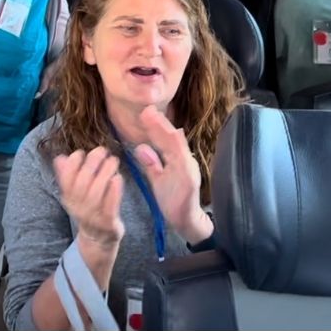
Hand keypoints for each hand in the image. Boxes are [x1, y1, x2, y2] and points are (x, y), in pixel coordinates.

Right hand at [53, 147, 124, 249]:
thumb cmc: (88, 209)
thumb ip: (67, 176)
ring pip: (96, 193)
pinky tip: (118, 177)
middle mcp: (78, 207)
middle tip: (102, 151)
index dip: (72, 164)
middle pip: (82, 183)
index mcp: (68, 198)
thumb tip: (59, 158)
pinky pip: (110, 206)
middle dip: (92, 164)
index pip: (66, 179)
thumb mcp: (75, 195)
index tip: (81, 152)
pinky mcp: (107, 222)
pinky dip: (114, 191)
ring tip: (113, 160)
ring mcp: (93, 216)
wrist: (98, 239)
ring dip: (105, 173)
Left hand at [130, 107, 210, 243]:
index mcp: (176, 160)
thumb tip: (140, 147)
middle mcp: (184, 161)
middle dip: (159, 124)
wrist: (185, 220)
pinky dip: (178, 149)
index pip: (165, 140)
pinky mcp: (190, 180)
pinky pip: (183, 162)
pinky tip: (173, 135)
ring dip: (165, 131)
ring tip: (154, 118)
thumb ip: (151, 164)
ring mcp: (188, 169)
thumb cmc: (173, 200)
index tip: (144, 113)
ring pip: (177, 146)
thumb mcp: (158, 179)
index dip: (156, 126)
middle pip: (171, 138)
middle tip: (147, 109)